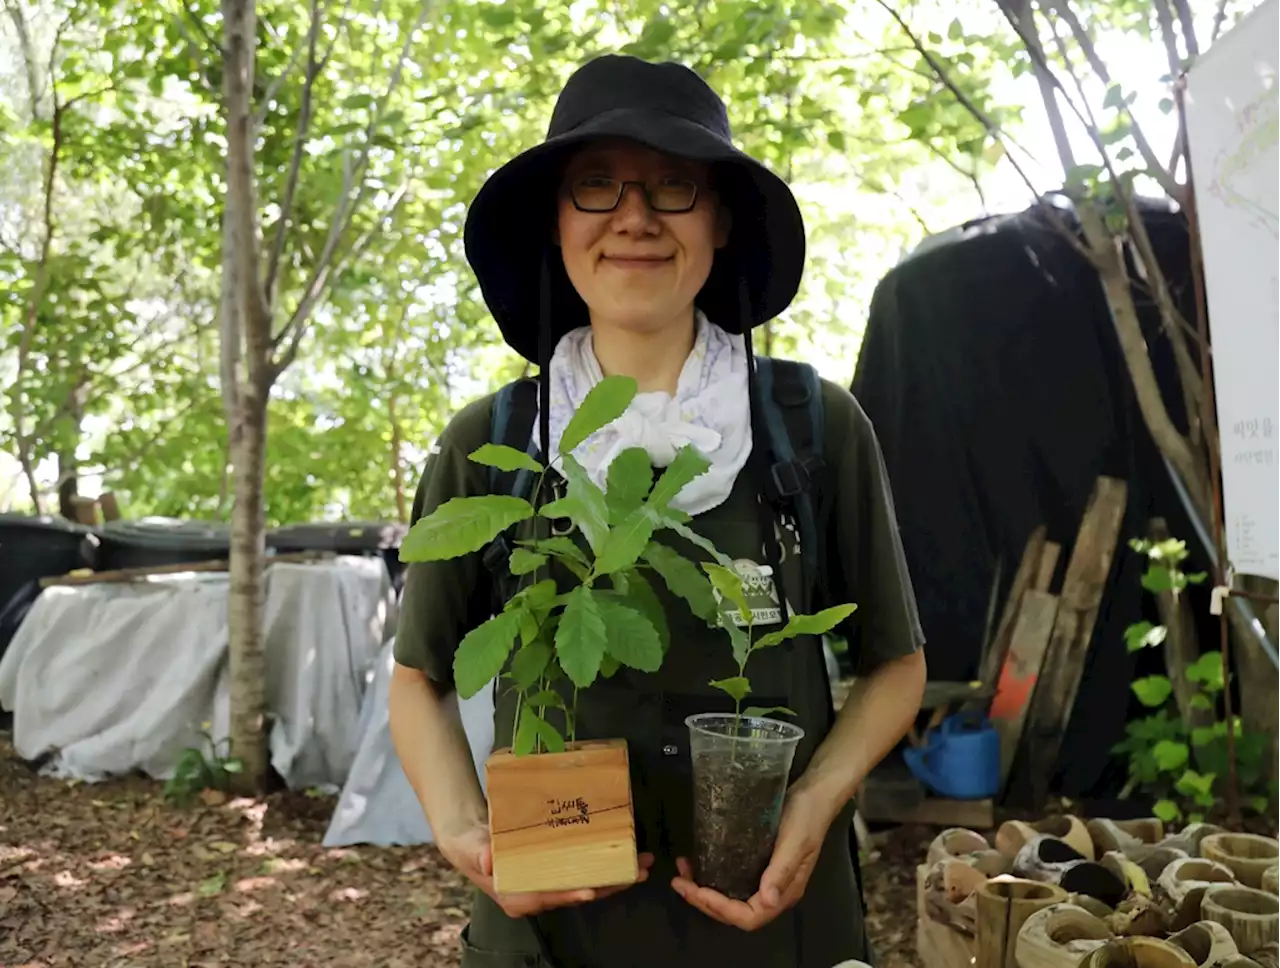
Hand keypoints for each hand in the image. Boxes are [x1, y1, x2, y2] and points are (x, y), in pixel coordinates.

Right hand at [440, 822, 653, 917]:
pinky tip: (623, 856)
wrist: (468, 837)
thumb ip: (480, 853)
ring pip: (585, 884)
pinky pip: (582, 873)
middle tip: (638, 872)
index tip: (593, 890)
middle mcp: (536, 896)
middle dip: (609, 885)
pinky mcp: (554, 873)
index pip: (550, 897)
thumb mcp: (470, 847)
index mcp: (517, 897)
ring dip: (614, 876)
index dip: (571, 893)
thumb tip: (488, 859)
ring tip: (642, 865)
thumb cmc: (468, 844)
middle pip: (577, 893)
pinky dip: (603, 866)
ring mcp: (547, 886)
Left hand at [671, 785, 833, 929]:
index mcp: (783, 893)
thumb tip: (768, 902)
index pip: (749, 917)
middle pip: (735, 912)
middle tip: (679, 883)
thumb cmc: (806, 817)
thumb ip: (781, 871)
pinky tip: (698, 860)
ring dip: (704, 891)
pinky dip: (711, 875)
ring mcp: (765, 878)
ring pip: (730, 897)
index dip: (721, 909)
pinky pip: (731, 878)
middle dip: (704, 902)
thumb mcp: (795, 842)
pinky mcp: (758, 863)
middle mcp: (774, 892)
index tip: (697, 891)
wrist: (815, 793)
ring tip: (682, 873)